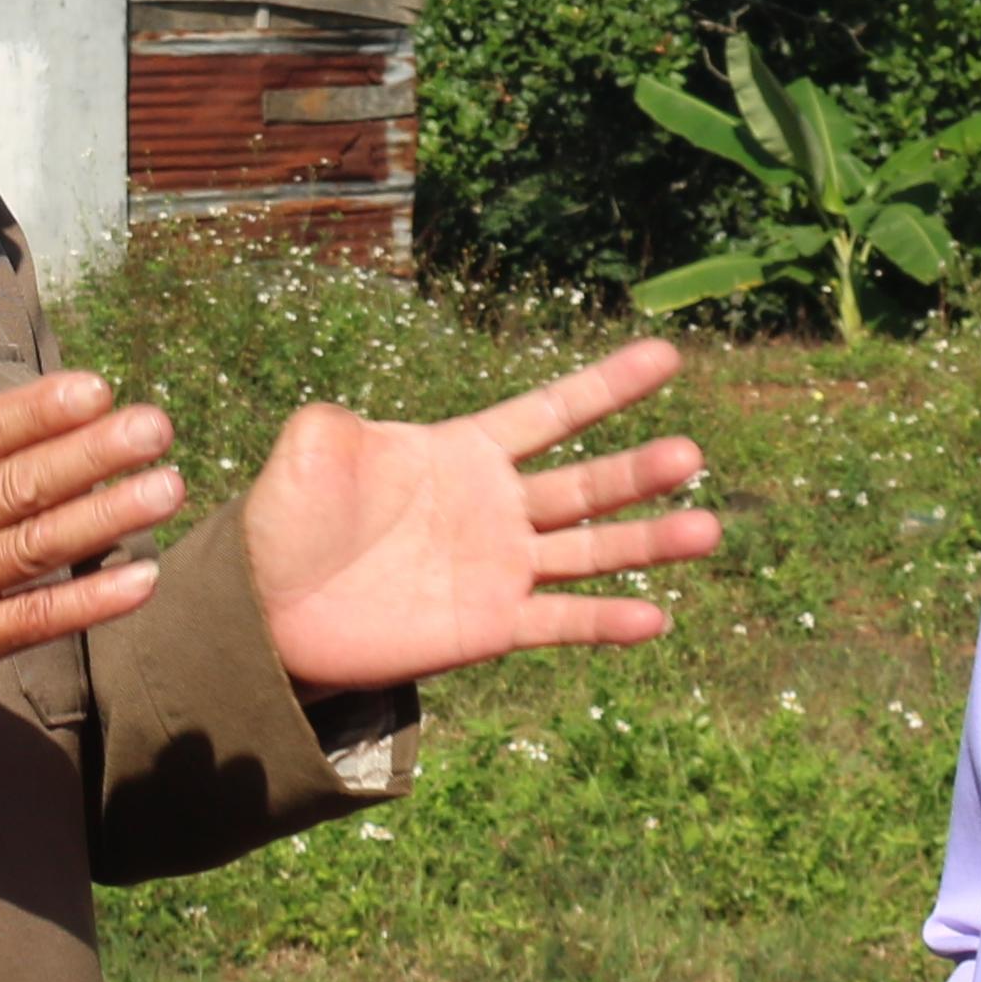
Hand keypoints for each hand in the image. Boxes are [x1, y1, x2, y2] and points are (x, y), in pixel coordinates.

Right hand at [0, 282, 183, 729]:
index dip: (35, 413)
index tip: (94, 389)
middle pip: (16, 487)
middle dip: (91, 455)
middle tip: (154, 427)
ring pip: (34, 549)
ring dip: (106, 518)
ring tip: (166, 488)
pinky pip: (33, 622)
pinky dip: (88, 602)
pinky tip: (143, 578)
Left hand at [244, 339, 716, 693]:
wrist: (275, 611)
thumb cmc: (288, 523)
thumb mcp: (308, 456)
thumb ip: (331, 429)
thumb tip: (341, 419)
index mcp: (464, 452)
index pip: (549, 411)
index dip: (606, 386)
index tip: (667, 356)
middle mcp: (497, 507)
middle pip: (585, 484)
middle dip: (638, 470)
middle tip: (690, 455)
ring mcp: (501, 569)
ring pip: (590, 550)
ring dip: (648, 542)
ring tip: (706, 529)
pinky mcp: (491, 625)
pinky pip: (559, 621)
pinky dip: (606, 620)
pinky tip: (655, 618)